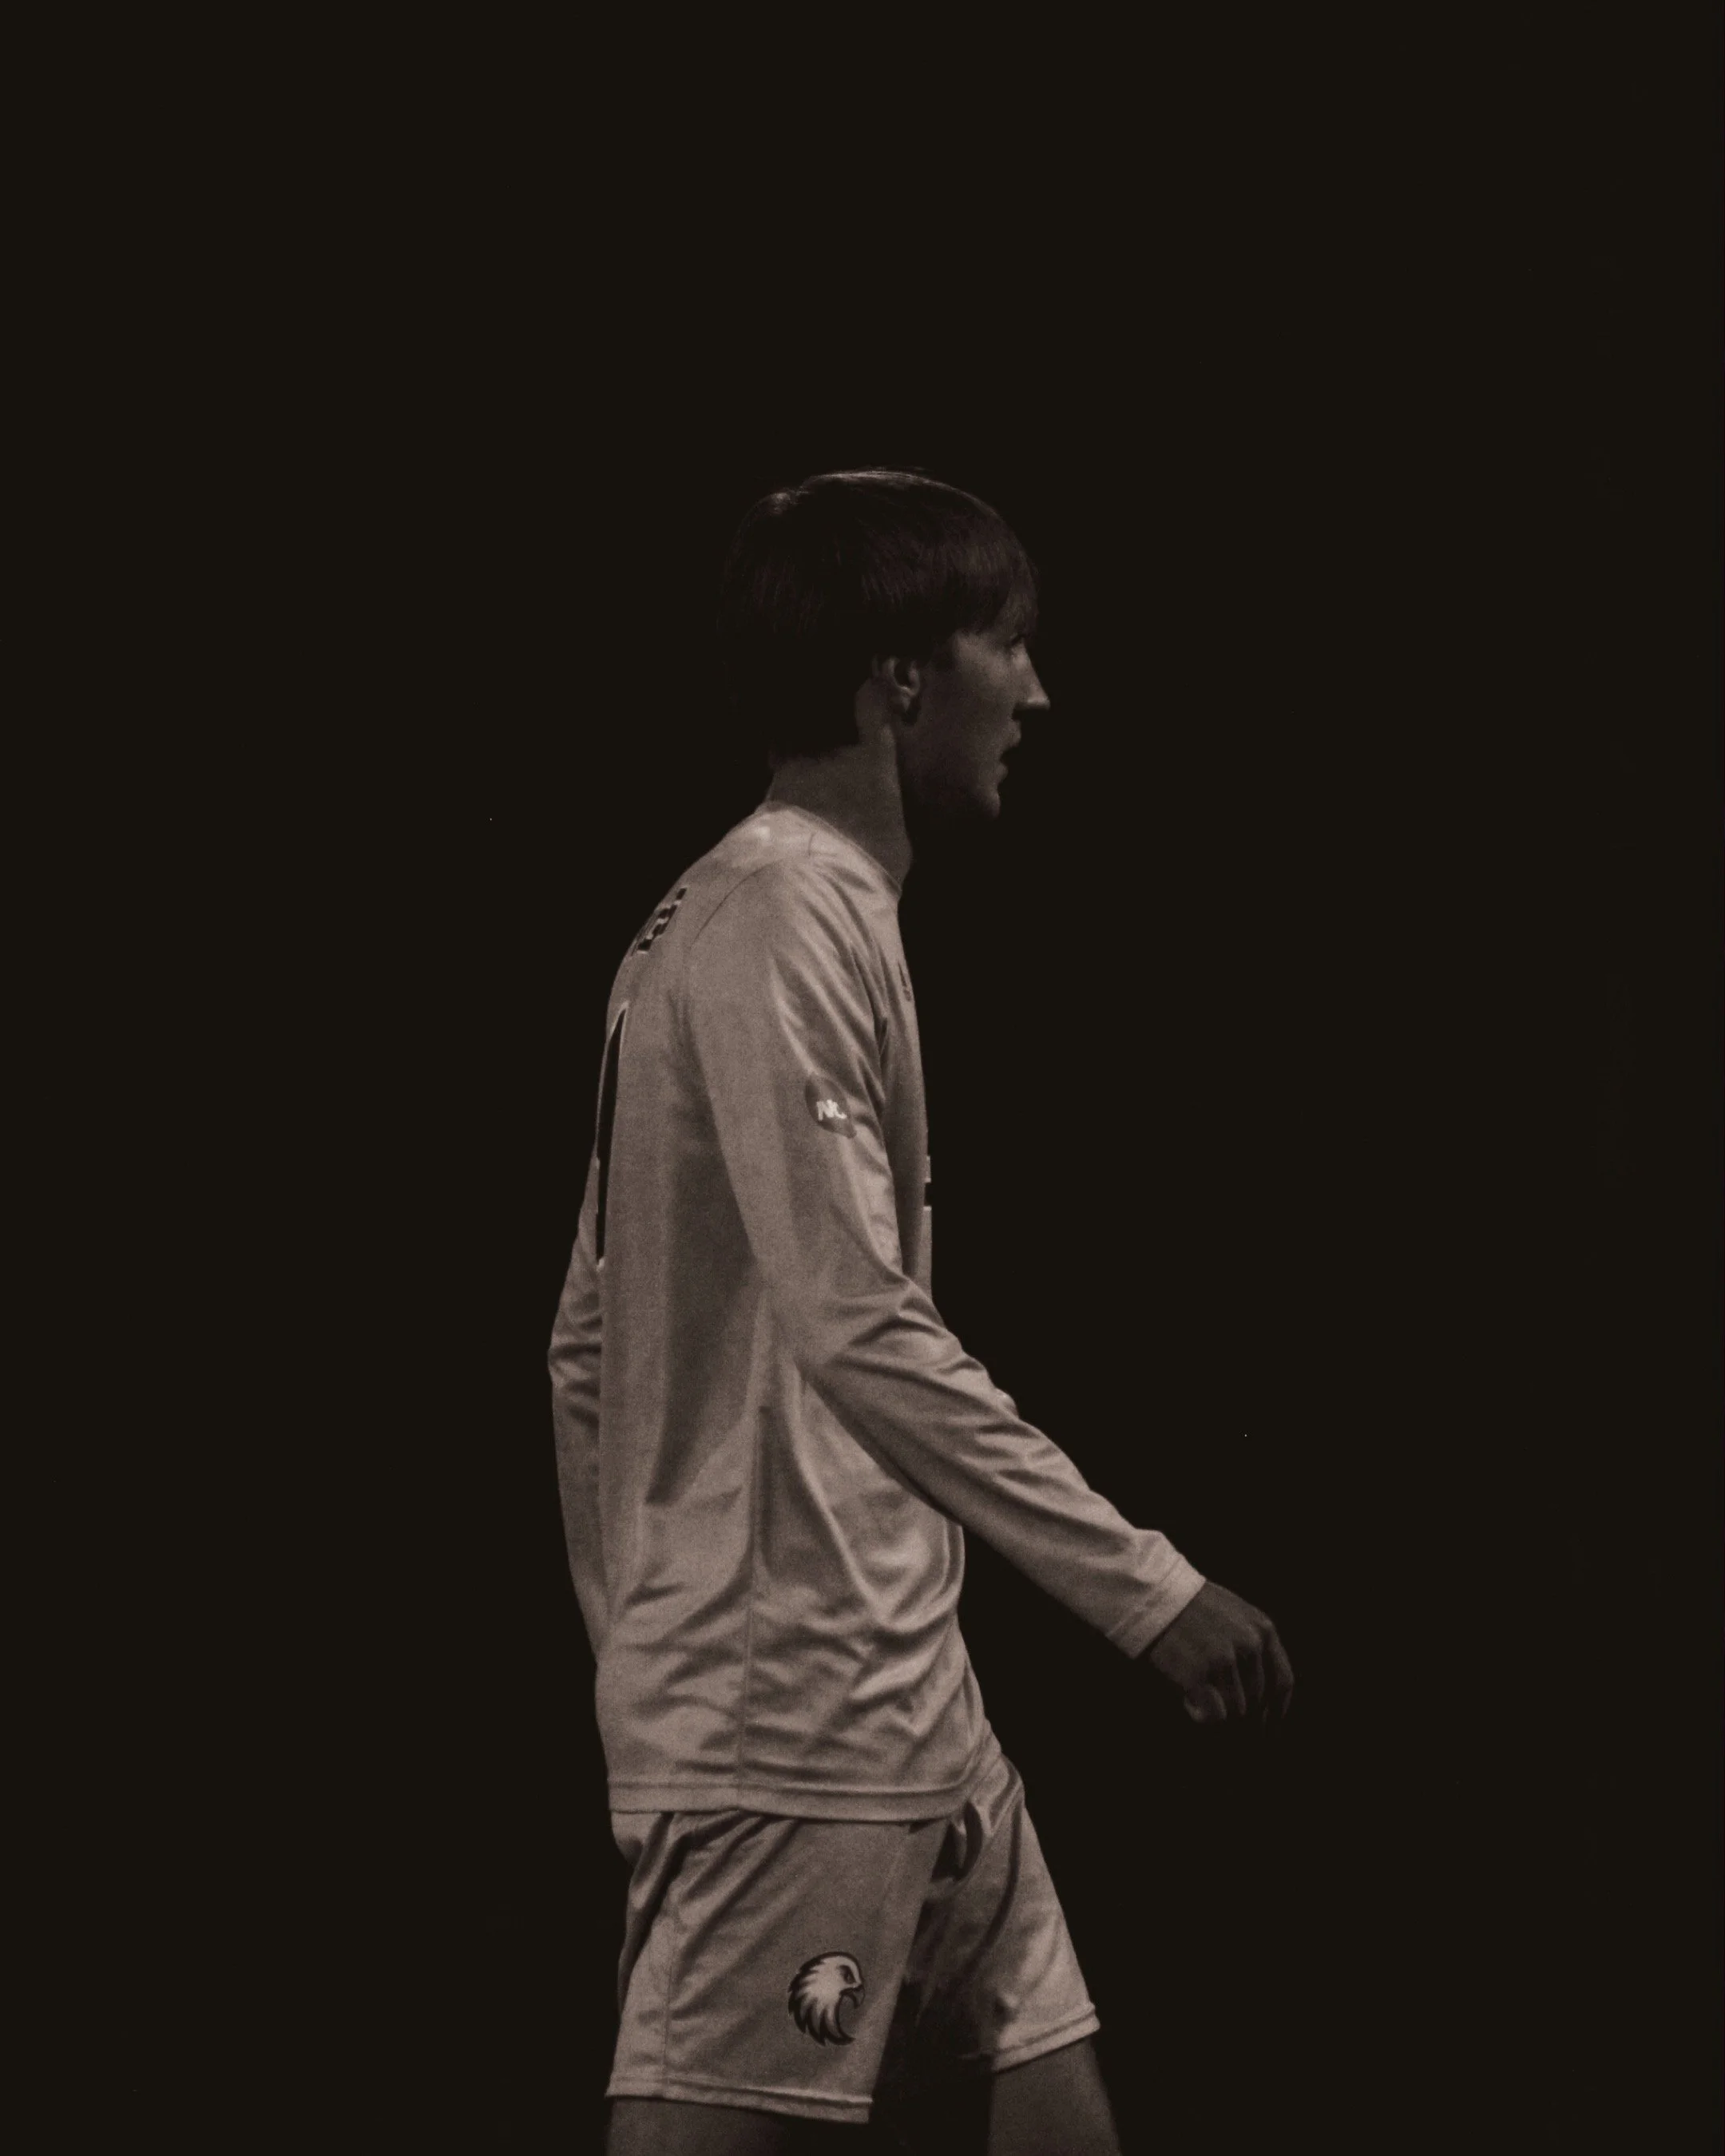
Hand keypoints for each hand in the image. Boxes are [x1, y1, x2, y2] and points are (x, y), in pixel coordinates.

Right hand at [1143, 1582, 1293, 1724]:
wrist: (1151, 1594)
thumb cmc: (1188, 1606)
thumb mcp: (1234, 1613)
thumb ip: (1252, 1644)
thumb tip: (1259, 1695)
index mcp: (1262, 1629)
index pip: (1282, 1682)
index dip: (1276, 1711)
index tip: (1267, 1728)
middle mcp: (1249, 1644)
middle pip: (1258, 1701)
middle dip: (1244, 1718)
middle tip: (1225, 1723)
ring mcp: (1223, 1659)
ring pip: (1237, 1712)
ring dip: (1219, 1714)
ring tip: (1197, 1697)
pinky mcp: (1197, 1673)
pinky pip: (1214, 1716)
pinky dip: (1202, 1716)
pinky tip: (1188, 1702)